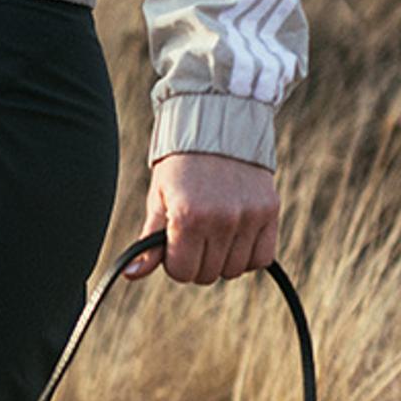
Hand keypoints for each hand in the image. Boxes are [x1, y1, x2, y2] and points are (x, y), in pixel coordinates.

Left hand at [125, 153, 280, 282]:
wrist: (217, 125)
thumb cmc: (181, 166)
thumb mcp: (159, 199)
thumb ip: (149, 242)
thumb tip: (131, 274)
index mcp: (188, 216)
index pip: (182, 272)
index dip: (175, 262)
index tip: (176, 243)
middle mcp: (221, 218)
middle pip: (207, 274)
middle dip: (197, 260)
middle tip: (195, 234)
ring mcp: (248, 216)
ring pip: (234, 270)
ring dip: (222, 259)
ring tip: (215, 231)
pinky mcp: (269, 211)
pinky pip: (261, 258)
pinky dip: (248, 255)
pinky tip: (236, 236)